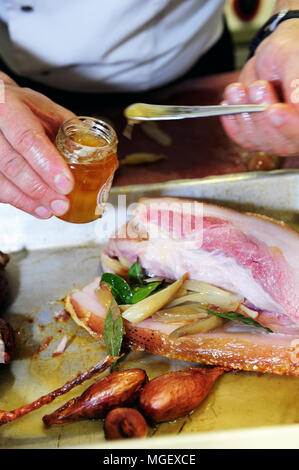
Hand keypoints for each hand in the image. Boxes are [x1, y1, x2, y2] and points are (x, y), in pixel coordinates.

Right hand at [0, 72, 74, 217]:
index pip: (28, 139)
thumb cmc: (24, 108)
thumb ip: (72, 131)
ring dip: (30, 200)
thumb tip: (106, 158)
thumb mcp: (48, 110)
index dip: (48, 164)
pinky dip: (19, 202)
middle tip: (62, 203)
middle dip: (40, 189)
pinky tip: (37, 208)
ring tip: (52, 210)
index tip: (66, 184)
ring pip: (2, 179)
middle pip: (14, 164)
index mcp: (9, 107)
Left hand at [221, 19, 298, 156]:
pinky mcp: (260, 137)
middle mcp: (298, 131)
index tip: (274, 110)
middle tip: (256, 87)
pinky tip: (227, 105)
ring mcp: (279, 137)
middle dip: (262, 115)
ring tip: (237, 90)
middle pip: (282, 141)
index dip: (289, 124)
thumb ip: (296, 79)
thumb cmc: (288, 55)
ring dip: (245, 115)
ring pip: (261, 141)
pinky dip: (233, 123)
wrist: (273, 58)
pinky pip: (245, 139)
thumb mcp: (293, 56)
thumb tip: (298, 102)